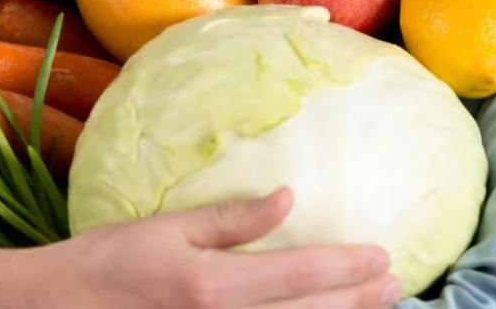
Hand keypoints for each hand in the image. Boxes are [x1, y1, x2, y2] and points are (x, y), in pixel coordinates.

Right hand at [0, 186, 401, 308]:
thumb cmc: (103, 265)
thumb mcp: (163, 229)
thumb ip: (228, 219)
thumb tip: (286, 197)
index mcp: (211, 287)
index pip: (299, 278)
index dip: (348, 269)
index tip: (382, 255)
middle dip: (358, 302)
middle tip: (392, 283)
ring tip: (370, 306)